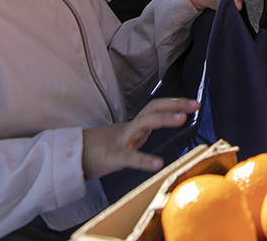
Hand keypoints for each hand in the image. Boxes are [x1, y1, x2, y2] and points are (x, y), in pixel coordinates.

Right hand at [81, 98, 198, 179]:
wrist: (71, 157)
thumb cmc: (102, 149)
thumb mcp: (127, 138)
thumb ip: (143, 131)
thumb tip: (165, 125)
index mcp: (134, 125)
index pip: (156, 107)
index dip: (174, 102)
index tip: (194, 102)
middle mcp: (129, 128)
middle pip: (152, 109)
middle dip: (175, 104)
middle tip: (195, 105)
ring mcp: (120, 140)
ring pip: (143, 124)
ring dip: (163, 119)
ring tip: (182, 119)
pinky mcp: (112, 157)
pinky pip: (129, 158)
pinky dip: (143, 160)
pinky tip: (158, 164)